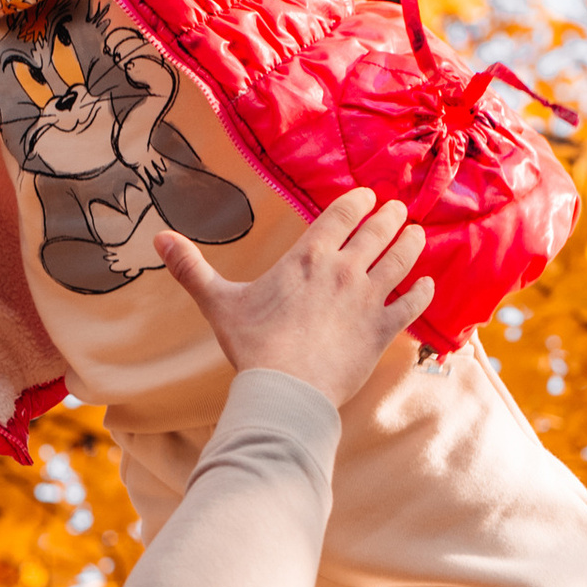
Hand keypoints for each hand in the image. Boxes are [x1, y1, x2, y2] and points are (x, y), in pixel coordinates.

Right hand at [156, 188, 432, 405]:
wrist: (285, 390)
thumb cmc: (252, 347)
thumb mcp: (218, 303)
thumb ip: (192, 268)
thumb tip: (159, 238)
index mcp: (308, 257)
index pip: (343, 214)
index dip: (359, 201)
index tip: (367, 196)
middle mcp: (344, 270)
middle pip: (378, 231)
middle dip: (391, 216)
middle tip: (398, 208)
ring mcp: (367, 300)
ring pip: (401, 259)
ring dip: (411, 242)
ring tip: (417, 233)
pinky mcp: (382, 331)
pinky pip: (412, 304)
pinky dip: (423, 291)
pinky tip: (427, 284)